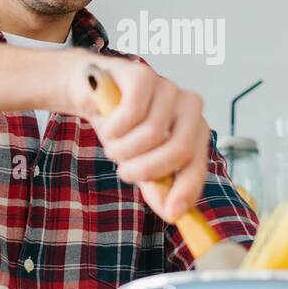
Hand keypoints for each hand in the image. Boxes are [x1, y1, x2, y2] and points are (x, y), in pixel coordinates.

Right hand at [63, 53, 209, 224]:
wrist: (90, 93)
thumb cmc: (122, 128)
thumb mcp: (140, 162)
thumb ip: (158, 186)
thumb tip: (172, 213)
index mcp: (194, 131)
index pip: (197, 165)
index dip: (185, 190)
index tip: (171, 213)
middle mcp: (189, 107)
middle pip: (179, 150)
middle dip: (146, 169)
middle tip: (125, 173)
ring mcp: (169, 88)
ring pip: (152, 134)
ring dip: (123, 149)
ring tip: (114, 145)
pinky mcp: (144, 75)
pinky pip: (132, 113)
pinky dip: (114, 128)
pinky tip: (109, 125)